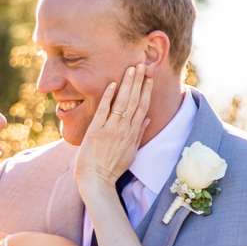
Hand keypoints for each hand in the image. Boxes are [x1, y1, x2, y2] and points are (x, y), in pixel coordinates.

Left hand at [72, 64, 151, 200]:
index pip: (143, 108)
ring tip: (132, 69)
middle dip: (139, 81)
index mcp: (133, 134)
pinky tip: (112, 84)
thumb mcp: (131, 151)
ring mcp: (111, 129)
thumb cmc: (112, 168)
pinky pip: (104, 110)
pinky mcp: (96, 131)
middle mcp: (124, 129)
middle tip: (142, 64)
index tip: (149, 77)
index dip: (146, 91)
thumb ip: (139, 133)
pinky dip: (108, 97)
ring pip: (123, 103)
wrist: (97, 181)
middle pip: (134, 101)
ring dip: (128, 84)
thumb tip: (148, 118)